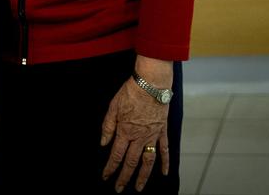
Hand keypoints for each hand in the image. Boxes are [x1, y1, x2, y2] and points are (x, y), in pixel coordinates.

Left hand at [100, 57, 171, 192]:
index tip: (106, 177)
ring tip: (138, 187)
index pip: (116, 155)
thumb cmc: (131, 92)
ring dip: (143, 176)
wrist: (151, 83)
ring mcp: (152, 135)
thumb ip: (108, 126)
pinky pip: (164, 149)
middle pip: (131, 162)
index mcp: (125, 131)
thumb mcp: (113, 107)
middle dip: (124, 177)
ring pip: (147, 161)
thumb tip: (103, 143)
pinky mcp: (162, 131)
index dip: (110, 168)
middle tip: (119, 189)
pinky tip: (164, 173)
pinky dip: (165, 162)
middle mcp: (139, 137)